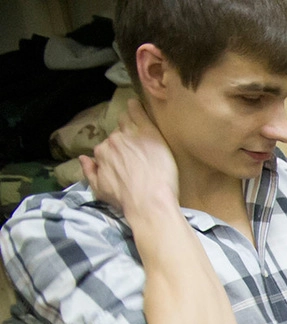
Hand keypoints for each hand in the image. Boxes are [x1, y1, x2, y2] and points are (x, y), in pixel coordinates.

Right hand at [80, 99, 178, 216]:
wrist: (149, 201)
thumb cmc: (125, 199)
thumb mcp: (99, 189)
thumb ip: (89, 172)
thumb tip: (83, 158)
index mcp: (101, 152)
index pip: (107, 147)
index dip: (116, 153)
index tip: (124, 159)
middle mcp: (113, 140)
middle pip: (117, 134)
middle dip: (124, 140)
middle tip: (135, 150)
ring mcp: (130, 135)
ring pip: (127, 123)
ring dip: (130, 124)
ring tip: (137, 129)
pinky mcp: (148, 133)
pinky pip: (139, 114)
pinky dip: (136, 108)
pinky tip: (136, 103)